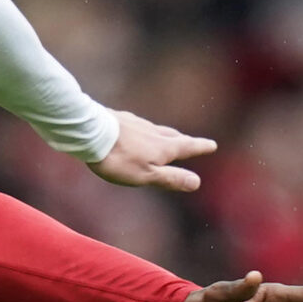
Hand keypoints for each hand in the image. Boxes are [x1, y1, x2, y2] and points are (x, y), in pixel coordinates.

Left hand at [88, 110, 214, 191]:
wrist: (90, 132)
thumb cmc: (118, 158)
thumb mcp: (146, 175)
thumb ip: (170, 178)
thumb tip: (197, 182)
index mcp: (163, 147)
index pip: (187, 147)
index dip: (200, 147)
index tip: (212, 145)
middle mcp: (153, 132)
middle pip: (173, 136)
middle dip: (184, 140)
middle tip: (192, 142)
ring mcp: (136, 123)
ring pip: (155, 130)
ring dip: (163, 134)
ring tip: (166, 138)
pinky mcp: (120, 119)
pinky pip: (137, 126)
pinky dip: (142, 130)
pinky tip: (136, 132)